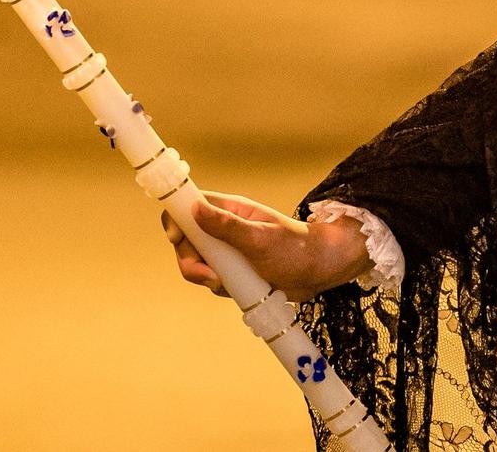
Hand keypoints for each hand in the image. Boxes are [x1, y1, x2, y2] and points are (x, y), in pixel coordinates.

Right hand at [162, 191, 369, 303]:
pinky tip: (241, 288)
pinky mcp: (234, 271)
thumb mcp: (260, 238)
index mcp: (230, 211)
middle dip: (192, 262)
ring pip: (198, 265)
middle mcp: (225, 229)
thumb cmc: (296, 249)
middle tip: (210, 275)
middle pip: (188, 242)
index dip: (176, 220)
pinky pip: (213, 281)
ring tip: (231, 282)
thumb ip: (226, 226)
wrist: (320, 271)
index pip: (190, 207)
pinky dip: (221, 288)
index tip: (176, 239)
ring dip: (208, 278)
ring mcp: (229, 251)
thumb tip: (195, 208)